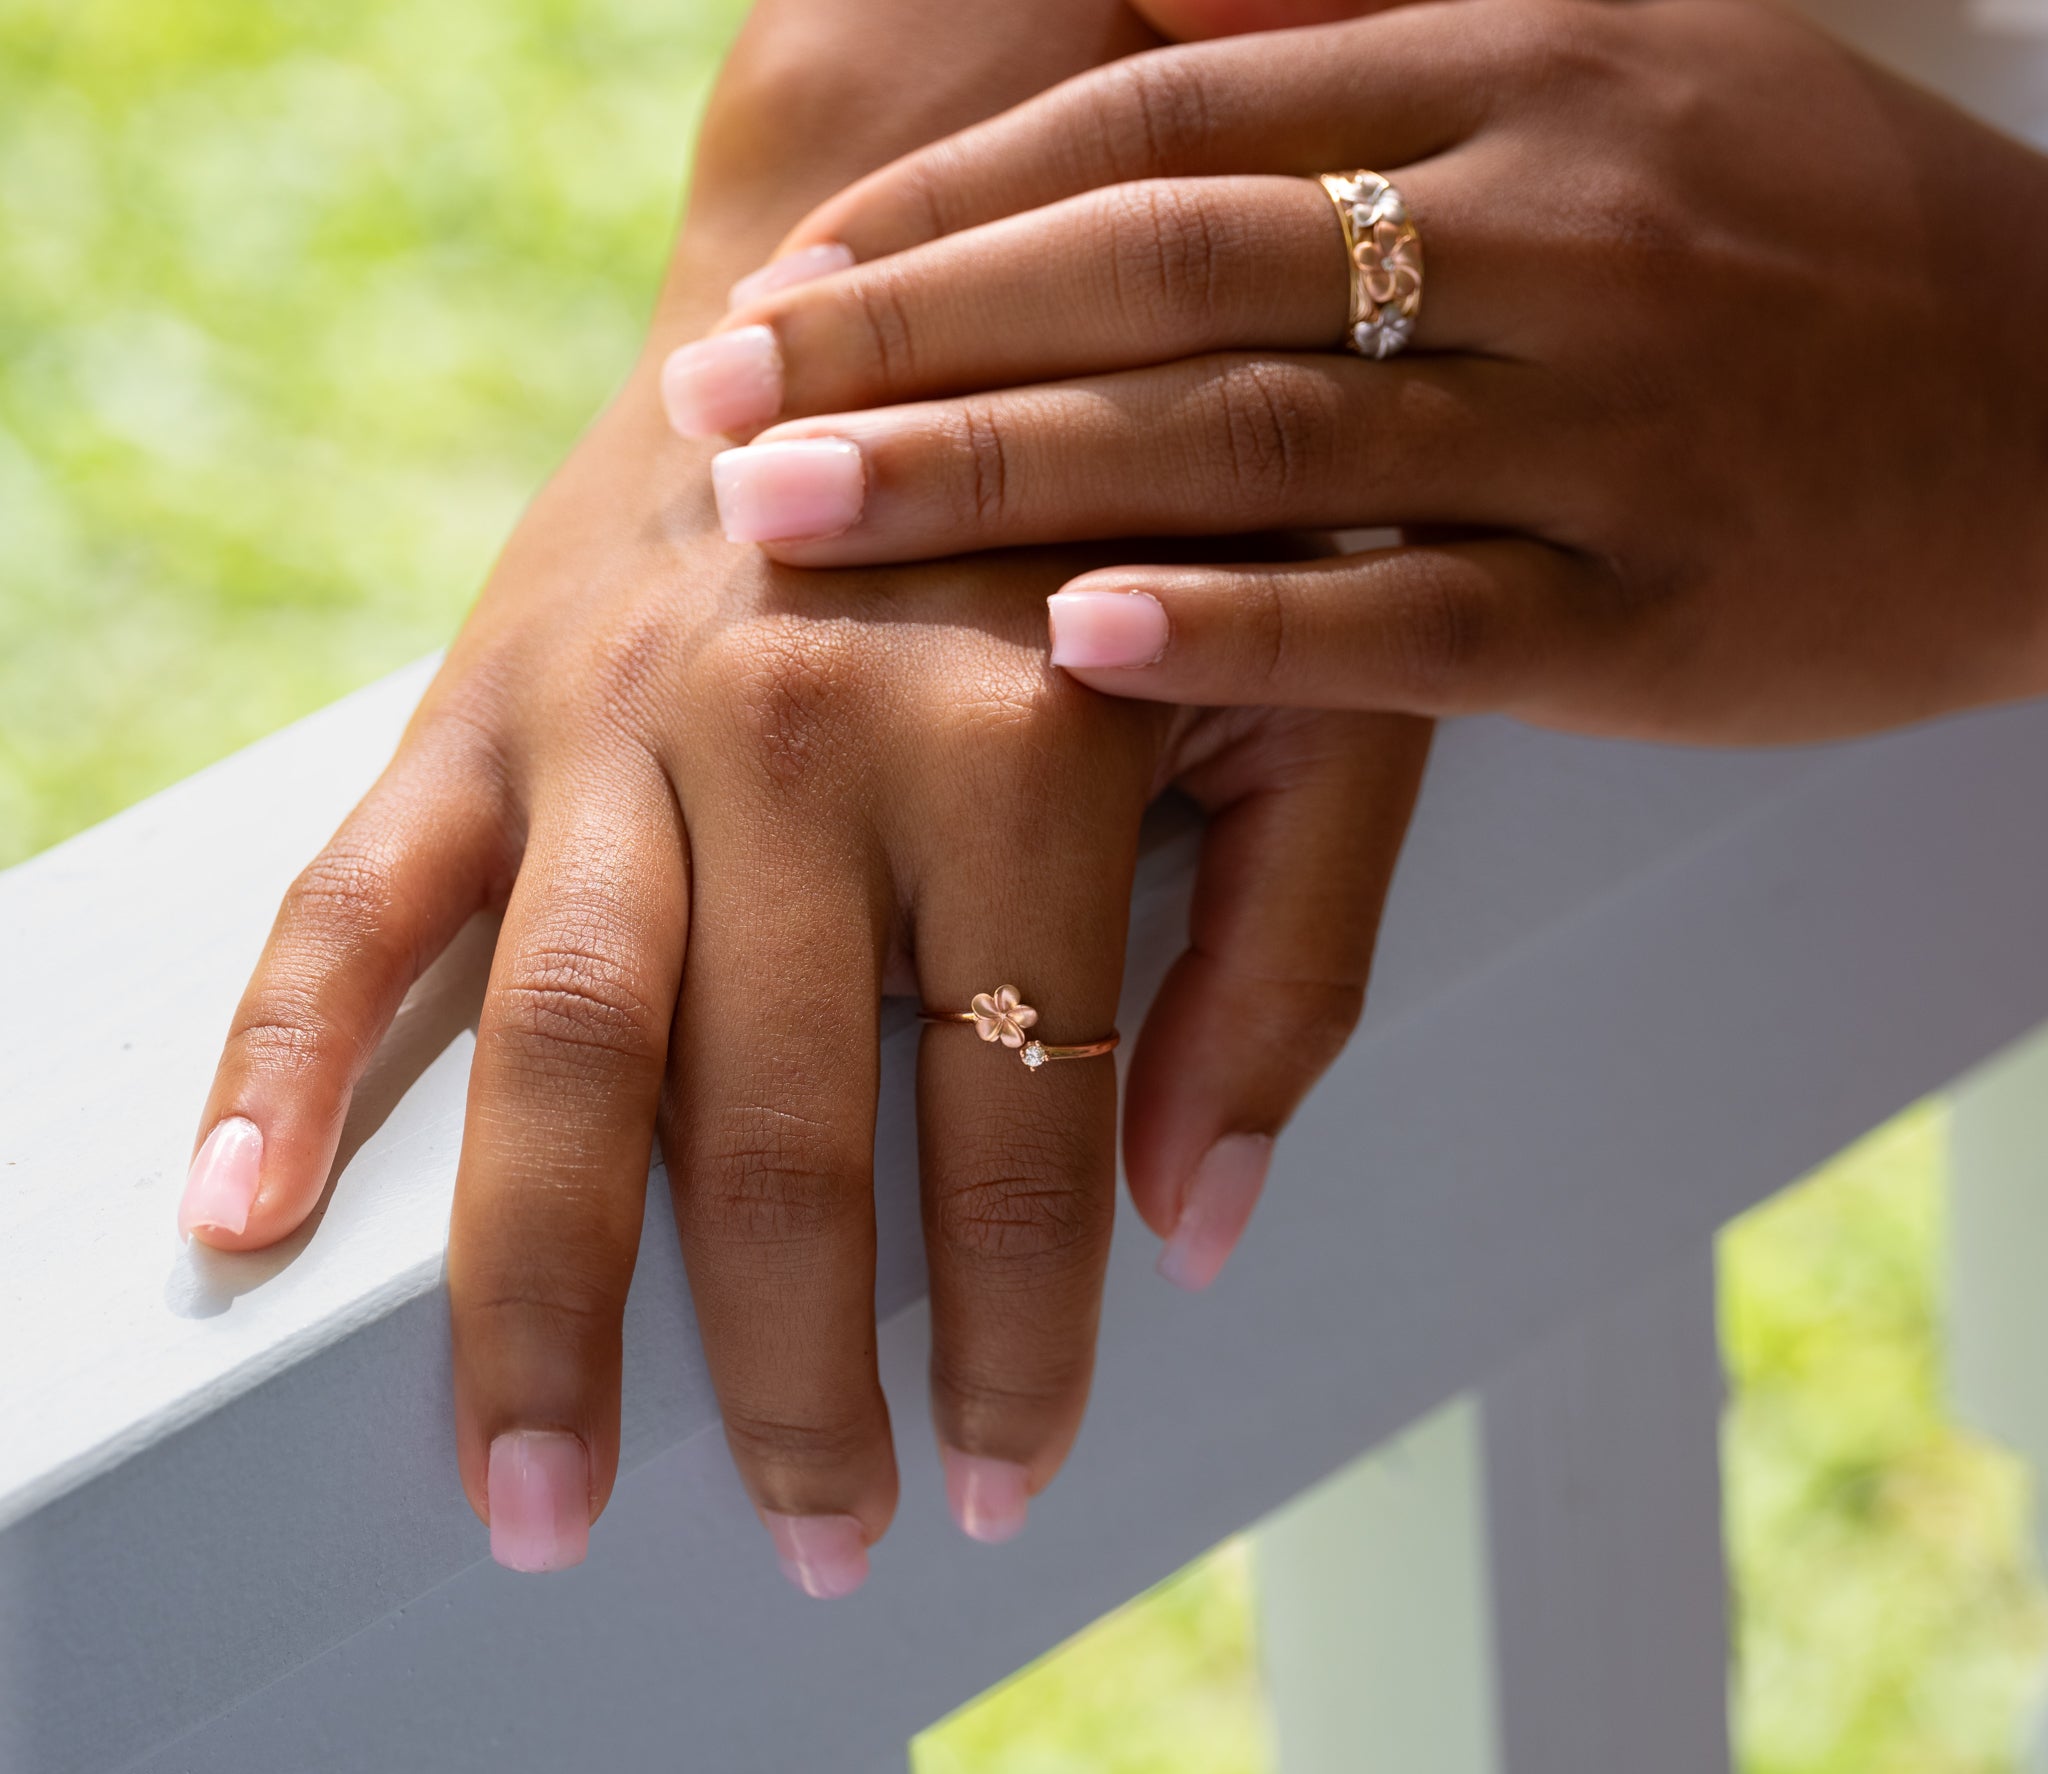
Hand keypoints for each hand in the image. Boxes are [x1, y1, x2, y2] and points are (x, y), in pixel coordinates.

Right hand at [177, 3, 1430, 1588]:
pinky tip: (242, 1220)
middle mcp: (807, 739)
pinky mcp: (486, 696)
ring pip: (569, 1057)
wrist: (918, 272)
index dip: (1021, 1337)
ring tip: (535, 1503)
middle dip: (797, 1383)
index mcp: (1025, 744)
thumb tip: (1195, 1230)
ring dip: (541, 1305)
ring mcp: (622, 723)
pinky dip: (289, 1057)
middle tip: (816, 1552)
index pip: (1025, 1124)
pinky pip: (363, 894)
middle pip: (783, 1136)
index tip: (1011, 1486)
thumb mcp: (1309, 700)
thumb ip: (1287, 962)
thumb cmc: (1145, 512)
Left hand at [664, 0, 2047, 743]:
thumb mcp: (1620, 78)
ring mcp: (1595, 415)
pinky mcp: (1642, 605)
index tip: (782, 295)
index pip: (1154, 129)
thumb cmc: (1814, 263)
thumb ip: (1387, 40)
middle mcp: (1539, 218)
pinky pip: (1405, 612)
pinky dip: (1238, 626)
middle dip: (908, 340)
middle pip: (1158, 266)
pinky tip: (1071, 642)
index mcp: (1511, 72)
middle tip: (717, 414)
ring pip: (1251, 436)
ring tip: (800, 522)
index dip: (944, 214)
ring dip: (1002, 473)